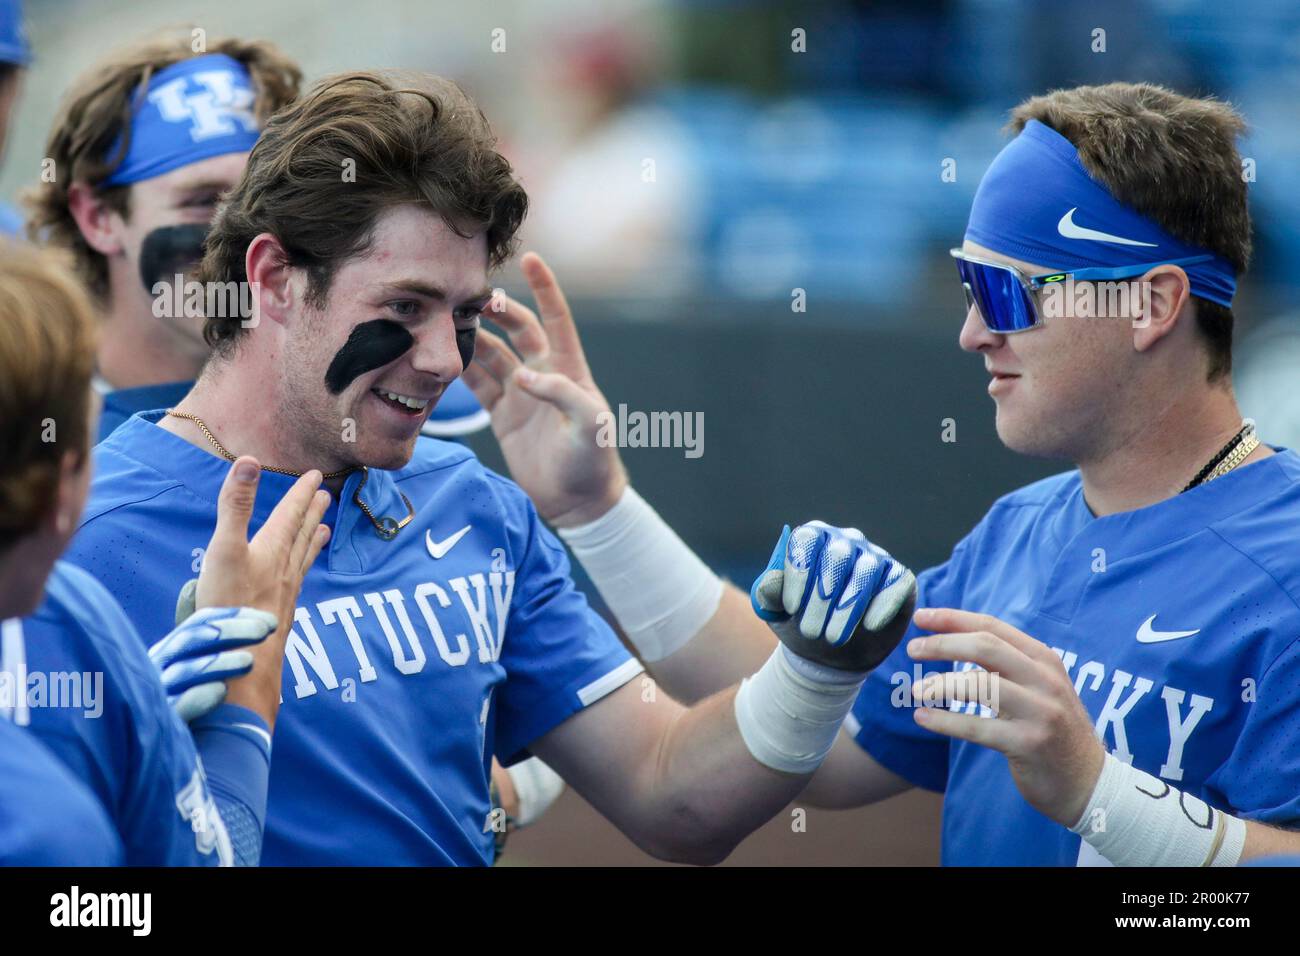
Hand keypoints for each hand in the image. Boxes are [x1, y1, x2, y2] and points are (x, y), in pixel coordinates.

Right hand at [148, 606, 277, 722]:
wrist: (173, 771)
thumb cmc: (201, 722)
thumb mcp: (211, 682)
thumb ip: (228, 658)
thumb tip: (267, 631)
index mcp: (173, 654)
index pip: (199, 624)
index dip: (234, 617)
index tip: (270, 622)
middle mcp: (158, 670)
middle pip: (190, 639)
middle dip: (230, 630)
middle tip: (266, 631)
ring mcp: (153, 698)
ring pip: (181, 671)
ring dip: (217, 661)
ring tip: (250, 661)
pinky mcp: (156, 728)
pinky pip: (173, 708)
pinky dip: (196, 696)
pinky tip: (220, 692)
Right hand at [195, 456, 330, 726]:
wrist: (242, 659)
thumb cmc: (230, 603)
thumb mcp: (225, 547)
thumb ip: (236, 504)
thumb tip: (250, 461)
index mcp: (271, 549)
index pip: (290, 514)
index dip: (301, 494)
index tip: (314, 476)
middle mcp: (283, 569)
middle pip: (301, 534)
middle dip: (312, 513)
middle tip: (326, 496)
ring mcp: (284, 593)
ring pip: (302, 559)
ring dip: (312, 541)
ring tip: (325, 530)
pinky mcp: (279, 614)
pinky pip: (296, 583)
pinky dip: (302, 571)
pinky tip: (298, 579)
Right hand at [462, 252, 625, 527]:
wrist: (578, 501)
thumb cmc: (593, 460)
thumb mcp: (589, 426)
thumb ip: (562, 395)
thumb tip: (525, 375)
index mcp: (569, 369)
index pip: (556, 319)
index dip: (545, 288)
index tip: (531, 258)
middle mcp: (543, 373)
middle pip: (516, 329)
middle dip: (495, 310)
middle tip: (468, 297)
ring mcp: (521, 392)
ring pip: (492, 354)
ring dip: (472, 338)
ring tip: (443, 325)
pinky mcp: (503, 413)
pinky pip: (477, 385)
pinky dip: (460, 372)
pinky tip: (439, 359)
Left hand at [751, 521, 916, 670]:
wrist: (830, 655)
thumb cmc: (801, 623)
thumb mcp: (778, 613)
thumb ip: (769, 594)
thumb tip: (768, 582)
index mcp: (813, 539)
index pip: (807, 539)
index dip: (799, 572)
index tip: (790, 609)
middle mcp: (846, 541)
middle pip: (837, 555)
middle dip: (822, 597)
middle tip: (811, 633)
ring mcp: (876, 557)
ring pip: (867, 570)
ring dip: (849, 607)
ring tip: (833, 639)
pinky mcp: (900, 579)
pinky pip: (897, 582)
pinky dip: (883, 604)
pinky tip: (869, 626)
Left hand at [906, 608, 1105, 826]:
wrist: (1090, 782)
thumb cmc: (1053, 729)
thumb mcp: (1039, 688)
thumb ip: (1007, 665)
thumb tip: (952, 639)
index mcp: (1044, 659)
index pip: (993, 627)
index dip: (953, 619)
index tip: (920, 617)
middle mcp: (1044, 680)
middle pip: (986, 647)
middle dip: (943, 644)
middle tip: (912, 649)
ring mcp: (1039, 711)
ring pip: (981, 685)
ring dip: (941, 684)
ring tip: (916, 690)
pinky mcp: (1029, 744)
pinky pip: (978, 727)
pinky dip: (945, 721)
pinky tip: (923, 717)